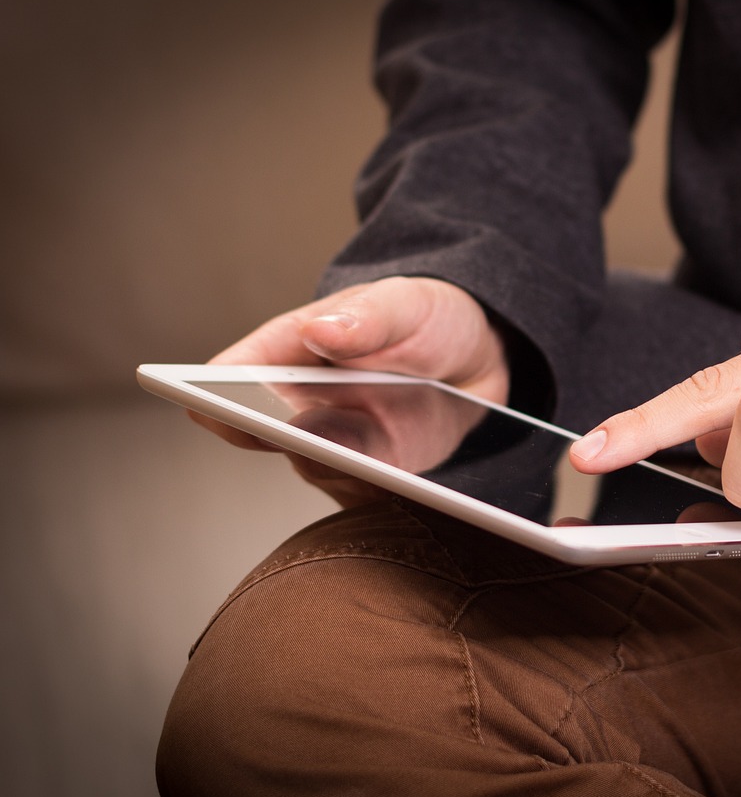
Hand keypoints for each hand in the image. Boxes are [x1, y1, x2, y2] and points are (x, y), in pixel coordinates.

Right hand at [190, 276, 509, 498]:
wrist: (478, 359)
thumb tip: (320, 330)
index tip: (206, 403)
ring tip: (348, 460)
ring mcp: (337, 442)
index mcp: (291, 349)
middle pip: (265, 429)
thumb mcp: (405, 304)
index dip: (213, 391)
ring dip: (328, 466)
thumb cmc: (425, 318)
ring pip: (314, 466)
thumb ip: (368, 318)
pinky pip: (364, 492)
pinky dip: (373, 490)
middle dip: (273, 436)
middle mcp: (302, 402)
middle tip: (289, 436)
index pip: (235, 372)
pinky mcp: (375, 473)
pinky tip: (392, 485)